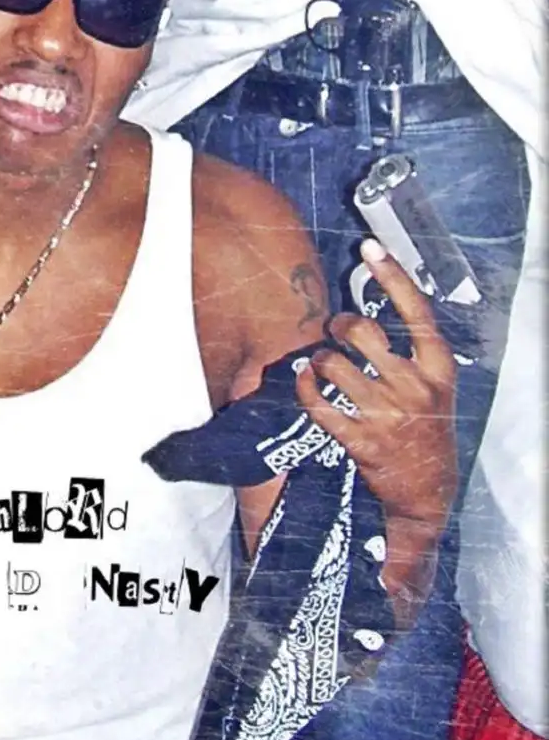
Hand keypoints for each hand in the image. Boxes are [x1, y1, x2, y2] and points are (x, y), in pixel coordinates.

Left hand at [295, 239, 457, 540]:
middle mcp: (414, 387)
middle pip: (362, 332)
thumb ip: (410, 353)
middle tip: (334, 332)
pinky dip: (303, 387)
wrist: (428, 491)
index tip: (371, 248)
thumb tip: (373, 313)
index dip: (392, 276)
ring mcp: (386, 415)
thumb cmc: (427, 428)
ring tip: (321, 364)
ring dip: (319, 359)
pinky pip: (318, 402)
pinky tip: (302, 381)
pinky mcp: (360, 440)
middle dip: (338, 325)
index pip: (416, 312)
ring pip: (334, 364)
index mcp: (437, 369)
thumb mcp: (435, 387)